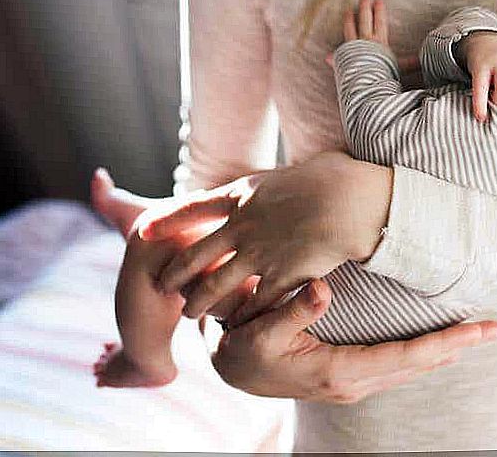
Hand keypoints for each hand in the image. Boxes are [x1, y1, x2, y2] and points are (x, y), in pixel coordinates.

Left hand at [135, 152, 392, 324]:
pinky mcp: (281, 276)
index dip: (167, 220)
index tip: (145, 230)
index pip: (193, 208)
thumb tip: (291, 178)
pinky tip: (233, 328)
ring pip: (217, 284)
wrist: (351, 200)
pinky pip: (254, 303)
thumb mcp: (298, 169)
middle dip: (175, 272)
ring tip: (188, 313)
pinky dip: (242, 317)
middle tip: (160, 285)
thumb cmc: (335, 177)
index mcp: (243, 193)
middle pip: (196, 254)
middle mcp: (243, 225)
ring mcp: (259, 253)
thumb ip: (282, 182)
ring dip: (200, 302)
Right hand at [211, 278, 496, 401]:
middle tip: (496, 328)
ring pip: (413, 368)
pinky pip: (399, 367)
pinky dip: (426, 355)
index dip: (445, 342)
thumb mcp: (262, 331)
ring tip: (477, 334)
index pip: (407, 356)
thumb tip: (322, 290)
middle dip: (459, 347)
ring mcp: (354, 383)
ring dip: (447, 352)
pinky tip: (440, 346)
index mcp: (339, 370)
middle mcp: (354, 382)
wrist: (230, 371)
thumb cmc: (245, 349)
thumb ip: (293, 310)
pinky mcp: (351, 378)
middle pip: (420, 364)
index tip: (477, 330)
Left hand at [327, 0, 419, 70]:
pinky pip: (340, 56)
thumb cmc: (386, 75)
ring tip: (347, 12)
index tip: (378, 0)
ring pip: (350, 31)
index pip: (379, 23)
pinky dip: (334, 58)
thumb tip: (422, 59)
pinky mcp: (347, 59)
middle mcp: (367, 43)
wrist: (371, 83)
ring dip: (349, 21)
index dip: (379, 11)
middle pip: (364, 21)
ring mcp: (355, 49)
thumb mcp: (400, 67)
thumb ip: (411, 63)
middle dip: (364, 9)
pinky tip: (328, 57)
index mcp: (380, 43)